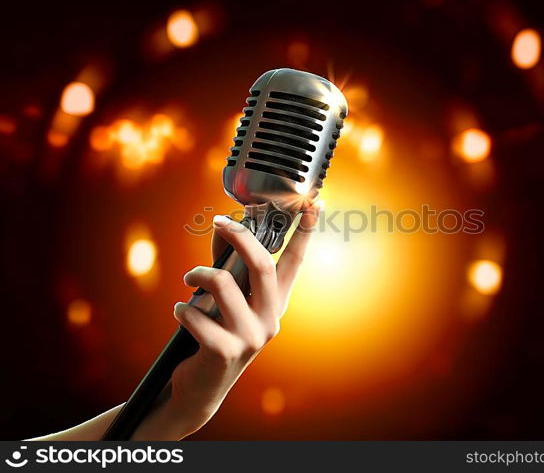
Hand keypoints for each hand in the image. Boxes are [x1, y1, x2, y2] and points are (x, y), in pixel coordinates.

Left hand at [133, 207, 318, 439]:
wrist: (201, 387)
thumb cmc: (214, 333)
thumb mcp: (226, 299)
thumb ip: (226, 263)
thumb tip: (220, 227)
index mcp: (276, 302)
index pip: (295, 262)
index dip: (305, 232)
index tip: (316, 204)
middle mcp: (271, 318)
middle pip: (261, 264)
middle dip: (238, 237)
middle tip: (219, 223)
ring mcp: (251, 336)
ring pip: (223, 284)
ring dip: (198, 275)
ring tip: (188, 280)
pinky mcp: (225, 351)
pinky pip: (196, 315)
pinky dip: (182, 309)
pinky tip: (180, 313)